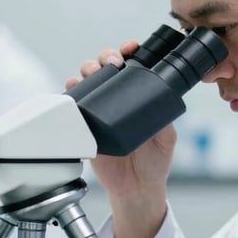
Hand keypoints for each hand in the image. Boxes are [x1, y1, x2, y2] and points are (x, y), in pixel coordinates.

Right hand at [67, 41, 176, 200]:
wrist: (136, 188)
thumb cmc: (154, 161)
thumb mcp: (166, 137)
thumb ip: (164, 121)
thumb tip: (160, 103)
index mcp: (138, 96)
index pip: (132, 65)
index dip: (130, 51)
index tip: (132, 48)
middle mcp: (117, 99)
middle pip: (106, 66)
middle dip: (107, 56)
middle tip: (114, 62)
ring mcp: (99, 110)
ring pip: (88, 80)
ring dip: (88, 69)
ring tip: (94, 72)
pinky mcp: (85, 125)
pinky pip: (73, 104)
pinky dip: (71, 92)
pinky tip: (75, 87)